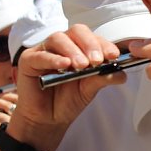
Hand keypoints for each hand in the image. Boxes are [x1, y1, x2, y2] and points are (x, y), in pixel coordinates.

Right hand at [7, 25, 123, 147]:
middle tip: (97, 60)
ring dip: (73, 51)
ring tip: (82, 66)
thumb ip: (103, 78)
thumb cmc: (68, 100)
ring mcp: (44, 50)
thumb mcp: (89, 89)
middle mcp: (63, 45)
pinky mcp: (28, 60)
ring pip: (59, 39)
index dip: (104, 44)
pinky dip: (54, 58)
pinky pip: (41, 55)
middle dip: (89, 44)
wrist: (48, 119)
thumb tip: (122, 74)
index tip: (114, 56)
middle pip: (76, 31)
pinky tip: (64, 65)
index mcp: (79, 48)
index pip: (93, 38)